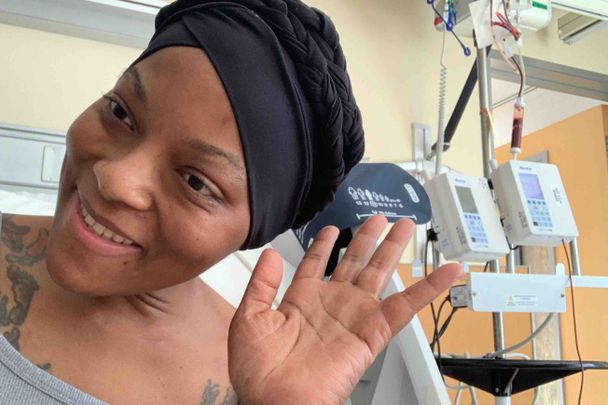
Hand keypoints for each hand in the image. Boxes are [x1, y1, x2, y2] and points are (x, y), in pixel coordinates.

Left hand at [228, 216, 463, 404]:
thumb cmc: (259, 372)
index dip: (323, 245)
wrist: (277, 401)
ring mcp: (354, 316)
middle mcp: (331, 305)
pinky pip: (406, 306)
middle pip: (354, 262)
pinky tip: (446, 270)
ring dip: (393, 249)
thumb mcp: (249, 319)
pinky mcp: (373, 332)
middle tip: (380, 218)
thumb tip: (269, 254)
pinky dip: (429, 287)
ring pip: (379, 274)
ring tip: (406, 225)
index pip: (317, 264)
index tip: (331, 228)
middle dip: (367, 239)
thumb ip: (261, 284)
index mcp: (301, 300)